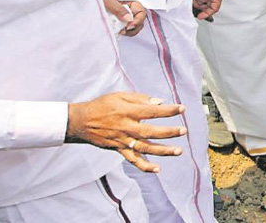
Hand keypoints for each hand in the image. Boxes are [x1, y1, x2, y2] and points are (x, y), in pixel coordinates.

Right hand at [66, 92, 186, 172]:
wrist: (81, 121)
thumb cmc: (102, 105)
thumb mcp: (120, 96)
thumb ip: (140, 99)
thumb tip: (159, 102)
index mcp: (128, 112)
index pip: (152, 111)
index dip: (168, 110)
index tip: (182, 108)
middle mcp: (127, 127)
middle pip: (151, 132)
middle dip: (169, 132)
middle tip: (184, 131)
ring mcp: (123, 140)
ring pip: (145, 148)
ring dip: (163, 151)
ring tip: (179, 151)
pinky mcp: (119, 149)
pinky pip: (133, 160)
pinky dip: (145, 166)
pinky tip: (157, 169)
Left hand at [99, 0, 145, 35]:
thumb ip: (118, 8)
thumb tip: (129, 19)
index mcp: (129, 0)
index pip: (141, 12)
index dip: (138, 20)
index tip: (128, 26)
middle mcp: (127, 7)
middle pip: (139, 20)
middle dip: (134, 28)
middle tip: (123, 31)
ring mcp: (122, 14)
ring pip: (132, 25)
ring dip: (128, 31)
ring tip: (118, 32)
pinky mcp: (115, 20)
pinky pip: (123, 27)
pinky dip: (122, 31)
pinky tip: (115, 32)